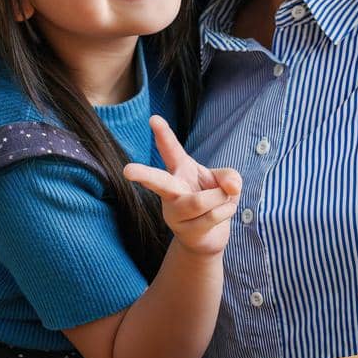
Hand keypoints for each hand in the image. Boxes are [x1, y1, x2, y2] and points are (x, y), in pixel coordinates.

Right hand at [122, 116, 242, 256]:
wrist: (209, 239)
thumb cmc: (214, 202)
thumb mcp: (226, 182)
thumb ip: (230, 176)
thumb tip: (231, 186)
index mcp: (180, 171)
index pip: (170, 150)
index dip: (163, 134)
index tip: (154, 118)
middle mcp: (172, 191)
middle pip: (158, 181)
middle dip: (143, 175)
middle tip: (127, 171)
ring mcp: (175, 213)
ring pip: (199, 201)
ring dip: (220, 198)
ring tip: (225, 198)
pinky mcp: (185, 231)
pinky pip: (212, 217)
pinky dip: (227, 210)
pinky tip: (224, 211)